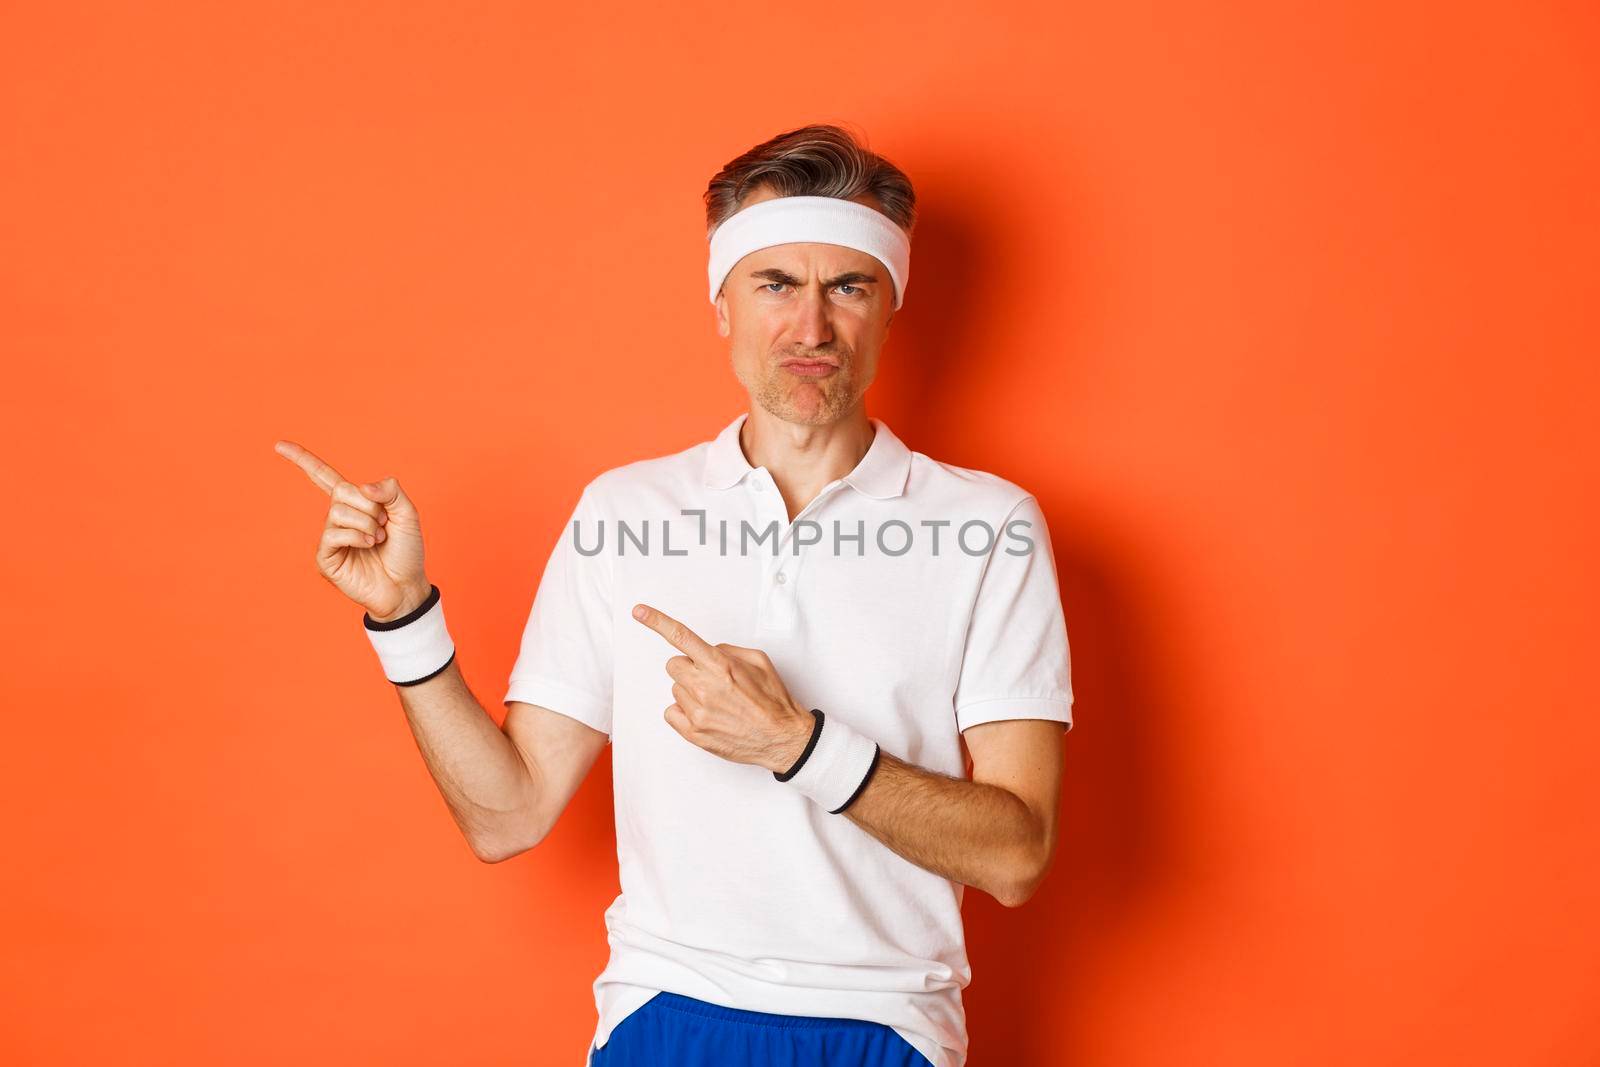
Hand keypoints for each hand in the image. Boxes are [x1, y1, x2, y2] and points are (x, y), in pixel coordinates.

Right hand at [274, 439, 430, 621]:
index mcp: (355, 503)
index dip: (303, 460)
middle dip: (370, 506)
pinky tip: (368, 546)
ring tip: (378, 539)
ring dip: (367, 524)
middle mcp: (338, 518)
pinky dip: (356, 537)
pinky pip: (333, 534)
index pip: (324, 477)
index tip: (278, 444)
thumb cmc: (406, 552)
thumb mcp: (408, 514)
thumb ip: (391, 491)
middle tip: (384, 525)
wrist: (406, 586)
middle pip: (341, 491)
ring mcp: (330, 538)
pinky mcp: (326, 558)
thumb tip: (362, 486)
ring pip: (339, 512)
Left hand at [631, 603, 815, 772]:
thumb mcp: (758, 661)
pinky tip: (706, 714)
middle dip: (689, 667)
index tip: (639, 611)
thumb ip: (727, 651)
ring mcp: (697, 712)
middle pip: (673, 665)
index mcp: (720, 665)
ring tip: (717, 701)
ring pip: (675, 689)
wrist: (781, 738)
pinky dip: (684, 711)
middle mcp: (704, 687)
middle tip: (711, 678)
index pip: (681, 637)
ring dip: (691, 691)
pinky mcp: (693, 733)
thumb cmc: (772, 700)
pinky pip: (671, 712)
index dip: (656, 621)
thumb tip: (708, 651)